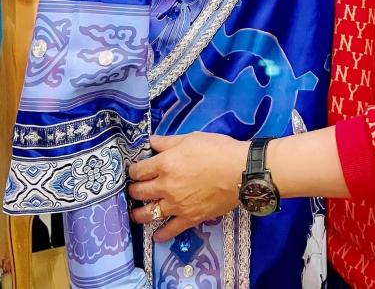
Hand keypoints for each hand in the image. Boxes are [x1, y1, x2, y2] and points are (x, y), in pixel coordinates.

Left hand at [128, 132, 248, 241]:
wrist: (240, 171)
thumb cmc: (217, 150)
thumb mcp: (191, 138)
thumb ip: (168, 141)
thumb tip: (151, 141)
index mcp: (165, 163)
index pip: (139, 170)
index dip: (134, 170)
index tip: (134, 171)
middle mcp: (166, 186)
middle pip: (140, 192)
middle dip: (134, 190)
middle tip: (134, 190)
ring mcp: (176, 205)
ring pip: (149, 213)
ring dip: (139, 214)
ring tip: (136, 214)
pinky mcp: (189, 218)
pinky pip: (171, 230)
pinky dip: (161, 234)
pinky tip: (156, 236)